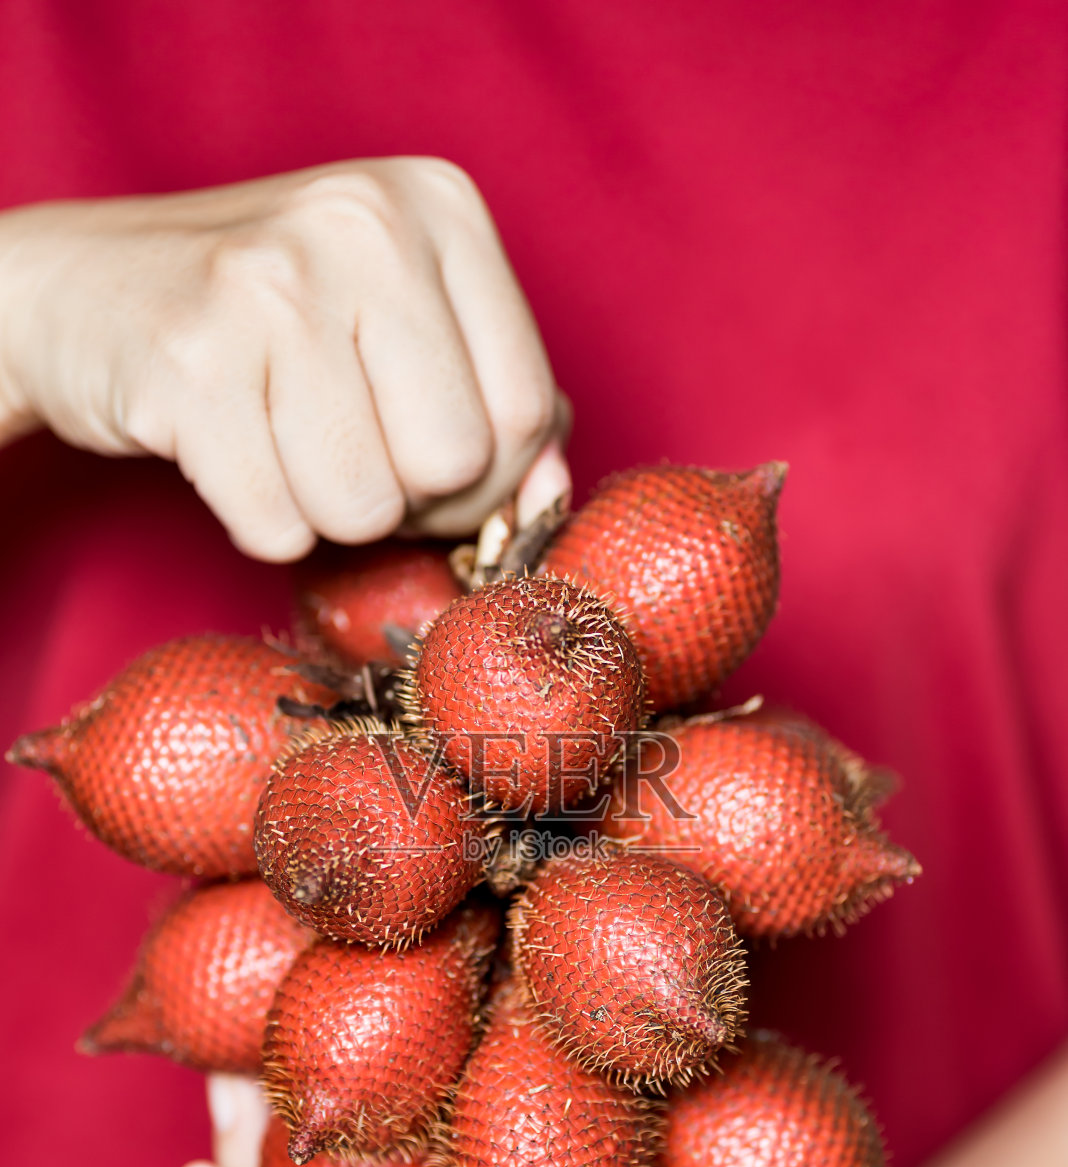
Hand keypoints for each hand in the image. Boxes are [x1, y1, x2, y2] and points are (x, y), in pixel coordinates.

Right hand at [0, 161, 569, 558]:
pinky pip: (278, 525)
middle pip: (456, 465)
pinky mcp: (190, 364)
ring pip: (366, 508)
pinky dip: (260, 521)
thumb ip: (491, 395)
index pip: (529, 410)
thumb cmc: (269, 319)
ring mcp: (270, 289)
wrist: (86, 290)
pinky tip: (232, 454)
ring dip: (327, 511)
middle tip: (349, 453)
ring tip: (283, 442)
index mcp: (436, 205)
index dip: (490, 481)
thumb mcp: (397, 315)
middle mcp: (361, 226)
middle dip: (408, 500)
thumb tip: (551, 494)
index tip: (433, 472)